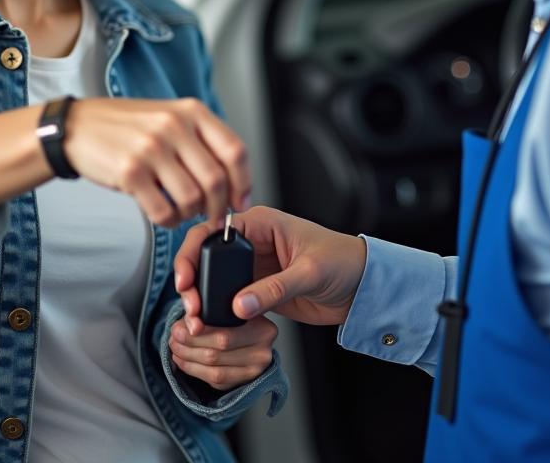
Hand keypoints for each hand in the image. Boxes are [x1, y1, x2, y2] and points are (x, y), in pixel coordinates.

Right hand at [64, 98, 250, 227]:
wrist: (78, 126)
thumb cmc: (129, 126)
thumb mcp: (171, 117)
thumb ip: (202, 141)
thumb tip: (234, 183)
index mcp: (191, 111)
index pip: (235, 150)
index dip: (244, 182)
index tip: (240, 200)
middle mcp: (174, 126)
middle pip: (216, 180)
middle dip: (219, 207)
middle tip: (213, 217)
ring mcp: (151, 148)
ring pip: (192, 199)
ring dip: (191, 214)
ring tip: (182, 210)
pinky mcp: (130, 172)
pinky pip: (163, 211)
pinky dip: (168, 220)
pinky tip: (163, 213)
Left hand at [168, 315, 277, 390]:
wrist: (252, 334)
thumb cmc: (237, 314)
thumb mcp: (231, 304)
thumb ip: (212, 308)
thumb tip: (188, 321)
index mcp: (264, 327)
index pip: (225, 332)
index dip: (198, 331)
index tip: (180, 325)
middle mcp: (263, 351)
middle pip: (219, 350)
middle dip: (190, 343)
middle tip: (174, 335)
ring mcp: (255, 370)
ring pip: (214, 368)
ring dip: (188, 358)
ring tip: (175, 347)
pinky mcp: (244, 382)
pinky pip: (215, 380)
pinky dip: (193, 370)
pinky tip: (183, 360)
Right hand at [174, 206, 366, 332]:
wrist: (363, 287)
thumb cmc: (343, 262)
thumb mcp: (310, 272)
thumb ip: (274, 288)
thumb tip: (239, 305)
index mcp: (260, 223)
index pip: (213, 230)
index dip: (193, 252)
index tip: (186, 280)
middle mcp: (251, 242)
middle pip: (206, 256)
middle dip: (192, 280)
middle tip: (190, 307)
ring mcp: (252, 268)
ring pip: (213, 281)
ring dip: (203, 300)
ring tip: (197, 321)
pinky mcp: (257, 291)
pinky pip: (229, 301)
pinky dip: (218, 313)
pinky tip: (213, 326)